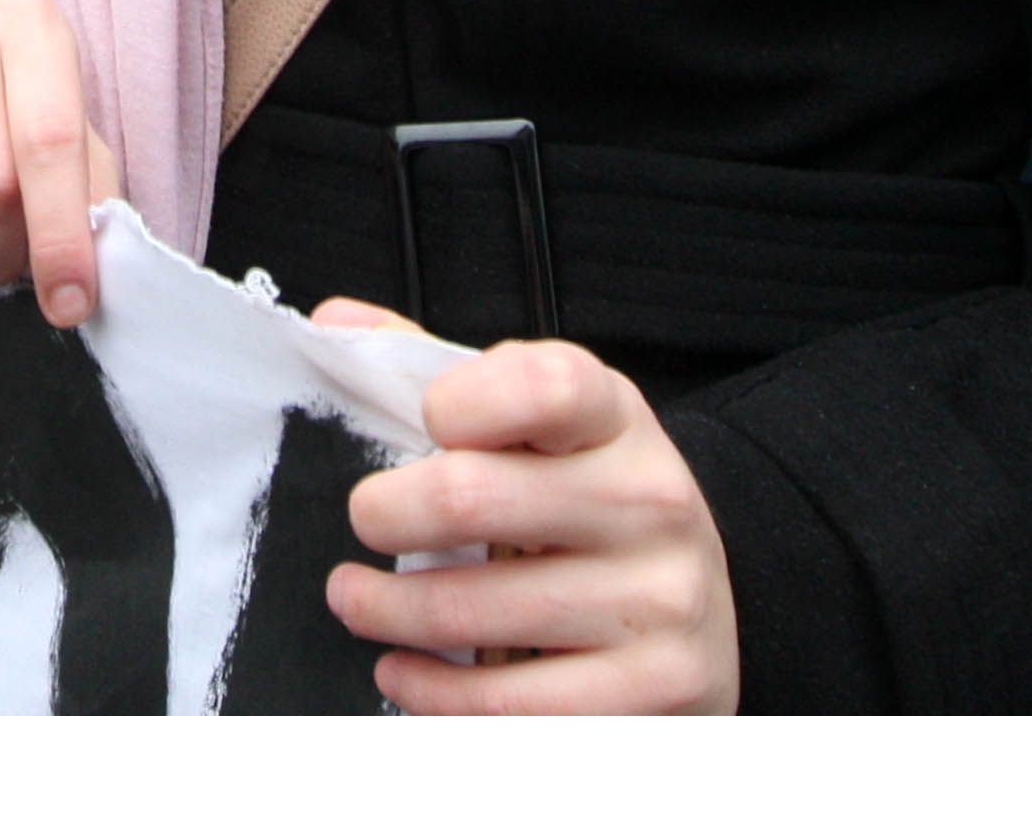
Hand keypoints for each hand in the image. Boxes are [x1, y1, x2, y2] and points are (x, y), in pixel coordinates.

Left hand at [314, 307, 739, 714]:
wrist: (696, 609)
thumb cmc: (584, 504)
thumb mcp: (537, 424)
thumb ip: (438, 368)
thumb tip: (335, 326)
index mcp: (615, 420)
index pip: (543, 384)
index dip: (462, 399)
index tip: (426, 423)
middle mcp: (650, 504)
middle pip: (469, 497)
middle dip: (383, 513)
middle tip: (364, 521)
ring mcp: (658, 604)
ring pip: (466, 611)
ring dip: (383, 610)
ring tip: (356, 601)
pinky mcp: (653, 694)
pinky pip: (503, 705)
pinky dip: (429, 693)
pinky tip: (404, 671)